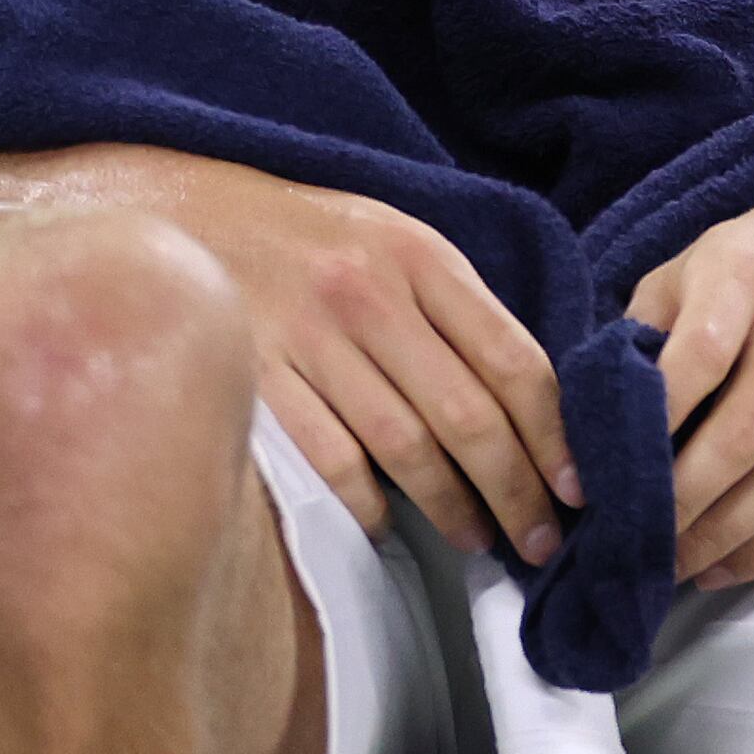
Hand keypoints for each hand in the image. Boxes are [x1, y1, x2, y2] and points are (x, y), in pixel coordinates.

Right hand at [85, 153, 584, 565]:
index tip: (578, 486)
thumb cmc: (302, 239)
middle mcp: (368, 293)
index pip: (513, 358)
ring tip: (481, 540)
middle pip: (468, 414)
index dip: (555, 434)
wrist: (176, 213)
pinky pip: (331, 461)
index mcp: (417, 254)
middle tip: (541, 540)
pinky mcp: (256, 378)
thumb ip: (451, 305)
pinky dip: (369, 505)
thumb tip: (530, 399)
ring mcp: (308, 337)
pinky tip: (389, 526)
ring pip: (406, 447)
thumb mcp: (388, 237)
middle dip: (517, 490)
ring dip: (454, 507)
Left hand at [627, 149, 753, 590]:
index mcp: (744, 278)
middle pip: (738, 442)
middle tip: (629, 545)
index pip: (693, 365)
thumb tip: (591, 412)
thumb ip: (648, 325)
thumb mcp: (701, 259)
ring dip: (722, 539)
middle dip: (677, 507)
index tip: (597, 483)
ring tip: (673, 568)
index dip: (645, 432)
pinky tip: (730, 565)